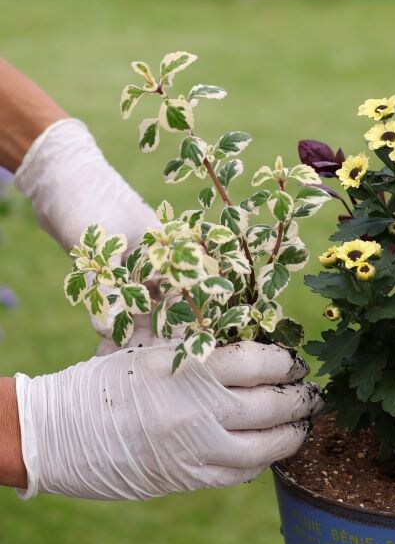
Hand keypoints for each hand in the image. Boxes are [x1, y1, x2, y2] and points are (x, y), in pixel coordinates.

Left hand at [13, 116, 161, 349]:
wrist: (59, 177)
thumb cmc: (89, 201)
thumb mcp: (101, 246)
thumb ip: (108, 288)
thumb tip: (106, 332)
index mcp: (169, 250)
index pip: (185, 296)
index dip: (181, 328)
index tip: (170, 358)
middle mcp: (157, 262)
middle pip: (164, 310)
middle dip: (151, 339)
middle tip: (134, 367)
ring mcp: (135, 268)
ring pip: (139, 311)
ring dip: (128, 336)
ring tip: (112, 361)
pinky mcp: (113, 274)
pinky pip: (117, 306)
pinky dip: (110, 324)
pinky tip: (102, 346)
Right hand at [14, 342, 320, 500]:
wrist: (60, 431)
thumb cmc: (106, 381)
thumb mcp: (152, 350)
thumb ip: (200, 350)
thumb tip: (252, 349)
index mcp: (191, 366)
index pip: (262, 360)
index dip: (287, 362)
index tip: (294, 362)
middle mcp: (202, 407)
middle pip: (275, 403)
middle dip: (301, 398)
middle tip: (310, 394)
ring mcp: (199, 447)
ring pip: (268, 444)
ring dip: (292, 434)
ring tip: (299, 426)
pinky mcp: (191, 478)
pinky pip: (242, 472)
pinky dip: (260, 461)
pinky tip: (265, 451)